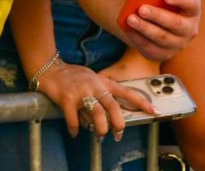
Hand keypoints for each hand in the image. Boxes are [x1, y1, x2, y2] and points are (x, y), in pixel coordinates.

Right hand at [35, 62, 155, 139]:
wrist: (51, 68)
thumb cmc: (73, 75)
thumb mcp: (93, 78)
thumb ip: (103, 90)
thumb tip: (111, 111)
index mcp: (104, 82)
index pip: (127, 92)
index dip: (141, 102)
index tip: (153, 111)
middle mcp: (95, 86)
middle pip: (113, 107)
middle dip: (118, 123)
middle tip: (118, 135)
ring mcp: (81, 92)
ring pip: (97, 113)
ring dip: (100, 128)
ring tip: (99, 136)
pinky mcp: (67, 99)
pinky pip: (74, 119)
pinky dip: (75, 129)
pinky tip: (75, 133)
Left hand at [123, 0, 201, 61]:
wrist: (160, 26)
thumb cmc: (165, 4)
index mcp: (193, 11)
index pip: (193, 4)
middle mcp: (189, 30)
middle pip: (175, 23)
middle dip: (158, 16)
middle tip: (142, 8)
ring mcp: (178, 44)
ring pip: (161, 37)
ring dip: (145, 28)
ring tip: (131, 18)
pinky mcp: (164, 54)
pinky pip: (150, 48)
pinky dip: (138, 38)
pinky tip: (128, 29)